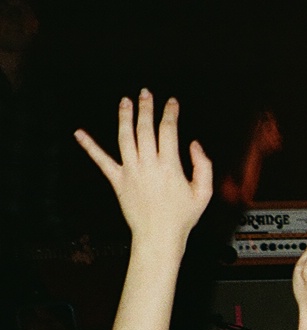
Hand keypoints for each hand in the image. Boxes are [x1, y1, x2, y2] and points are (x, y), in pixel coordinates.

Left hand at [74, 90, 212, 244]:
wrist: (158, 236)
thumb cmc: (182, 217)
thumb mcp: (204, 192)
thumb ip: (203, 165)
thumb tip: (194, 144)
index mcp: (170, 166)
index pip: (168, 131)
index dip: (170, 113)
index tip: (172, 103)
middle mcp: (148, 165)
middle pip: (145, 129)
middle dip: (146, 108)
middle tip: (145, 93)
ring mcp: (130, 171)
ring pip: (125, 137)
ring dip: (124, 117)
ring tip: (125, 101)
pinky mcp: (117, 180)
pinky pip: (101, 160)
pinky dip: (89, 146)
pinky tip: (79, 133)